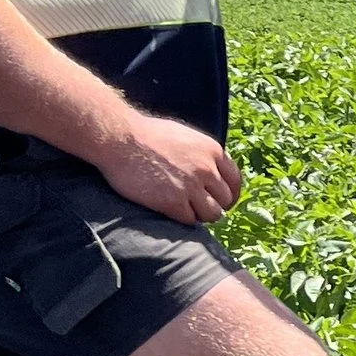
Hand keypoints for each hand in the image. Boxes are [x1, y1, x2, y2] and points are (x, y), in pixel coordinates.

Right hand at [99, 114, 241, 225]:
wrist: (121, 139)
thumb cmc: (147, 135)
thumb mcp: (186, 136)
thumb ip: (202, 155)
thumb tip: (212, 171)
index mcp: (213, 151)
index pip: (235, 180)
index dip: (230, 194)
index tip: (223, 201)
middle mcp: (207, 169)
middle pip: (225, 199)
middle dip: (215, 205)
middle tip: (201, 207)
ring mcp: (191, 187)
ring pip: (212, 214)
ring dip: (201, 215)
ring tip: (187, 210)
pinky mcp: (173, 202)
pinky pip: (190, 220)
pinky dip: (183, 218)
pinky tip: (172, 211)